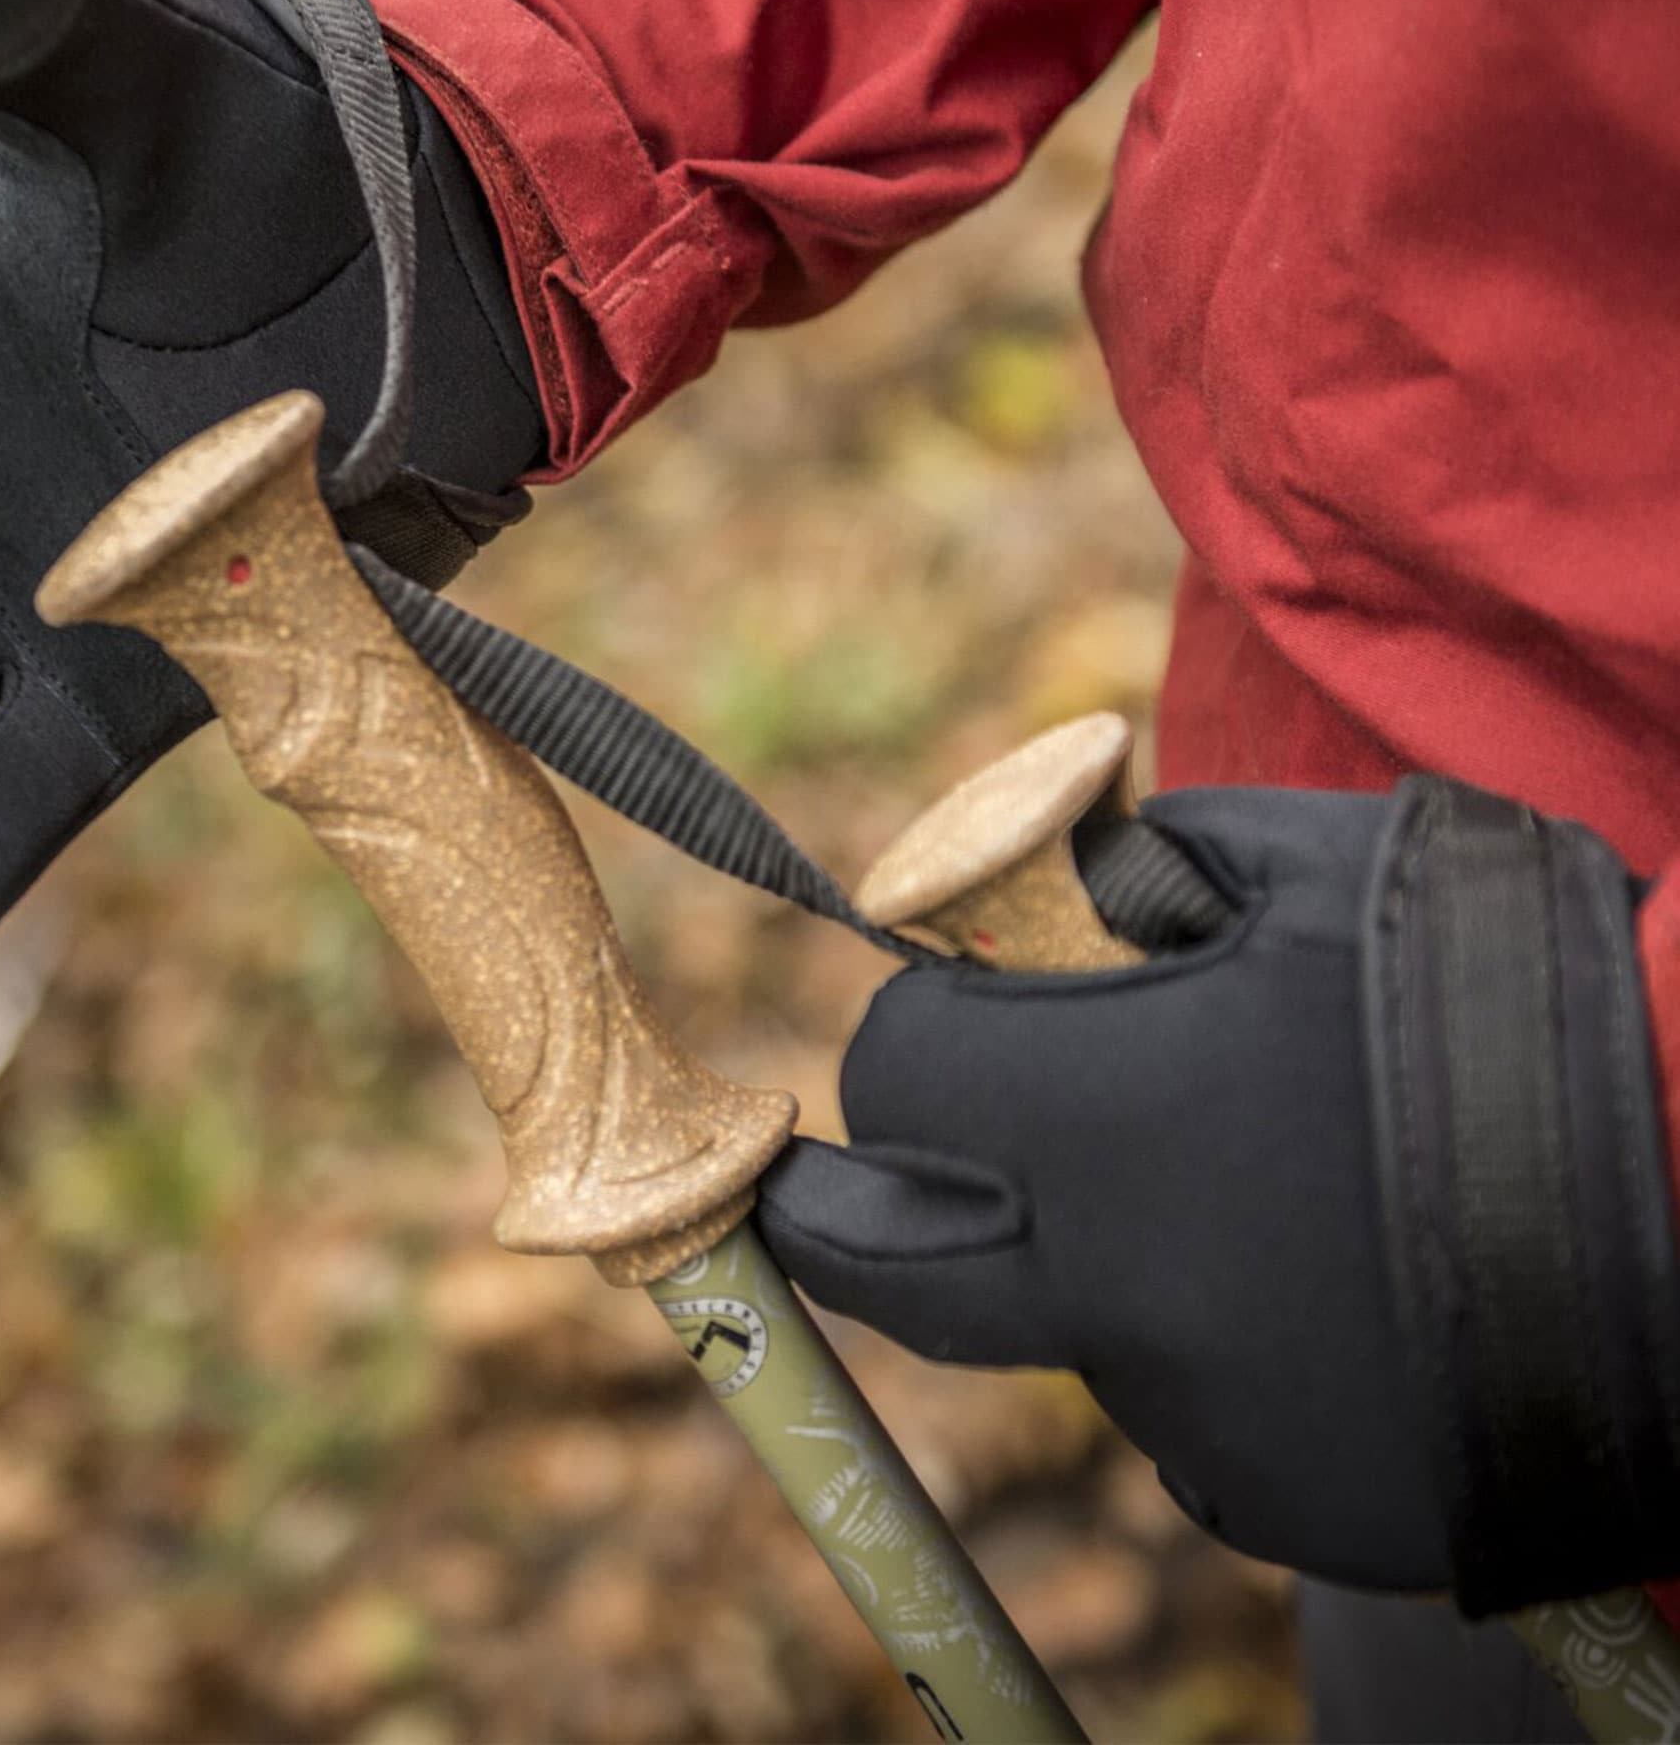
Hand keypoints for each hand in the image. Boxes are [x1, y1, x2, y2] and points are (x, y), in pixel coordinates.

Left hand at [758, 777, 1679, 1608]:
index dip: (915, 1031)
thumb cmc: (1516, 992)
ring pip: (1073, 1335)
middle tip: (854, 1173)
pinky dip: (1221, 1354)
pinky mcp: (1296, 1501)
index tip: (948, 1009)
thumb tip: (1050, 888)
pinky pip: (1198, 1420)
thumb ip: (1143, 872)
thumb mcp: (1316, 865)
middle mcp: (1120, 1287)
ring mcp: (1205, 1414)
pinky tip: (1335, 1288)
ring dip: (1101, 1266)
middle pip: (890, 1266)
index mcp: (1103, 1111)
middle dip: (849, 1206)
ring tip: (1261, 1190)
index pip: (896, 1075)